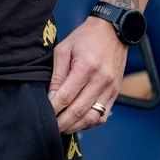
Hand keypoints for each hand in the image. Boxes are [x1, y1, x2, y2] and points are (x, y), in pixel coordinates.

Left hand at [48, 17, 127, 133]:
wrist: (112, 31)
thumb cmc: (85, 37)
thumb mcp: (64, 50)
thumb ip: (57, 75)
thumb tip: (51, 98)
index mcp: (86, 67)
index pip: (66, 96)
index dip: (53, 108)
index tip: (44, 113)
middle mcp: (101, 80)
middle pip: (79, 111)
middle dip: (62, 123)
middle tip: (50, 127)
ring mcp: (110, 89)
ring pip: (92, 118)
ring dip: (76, 126)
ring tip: (63, 128)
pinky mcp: (115, 93)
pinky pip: (102, 115)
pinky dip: (89, 123)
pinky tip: (78, 122)